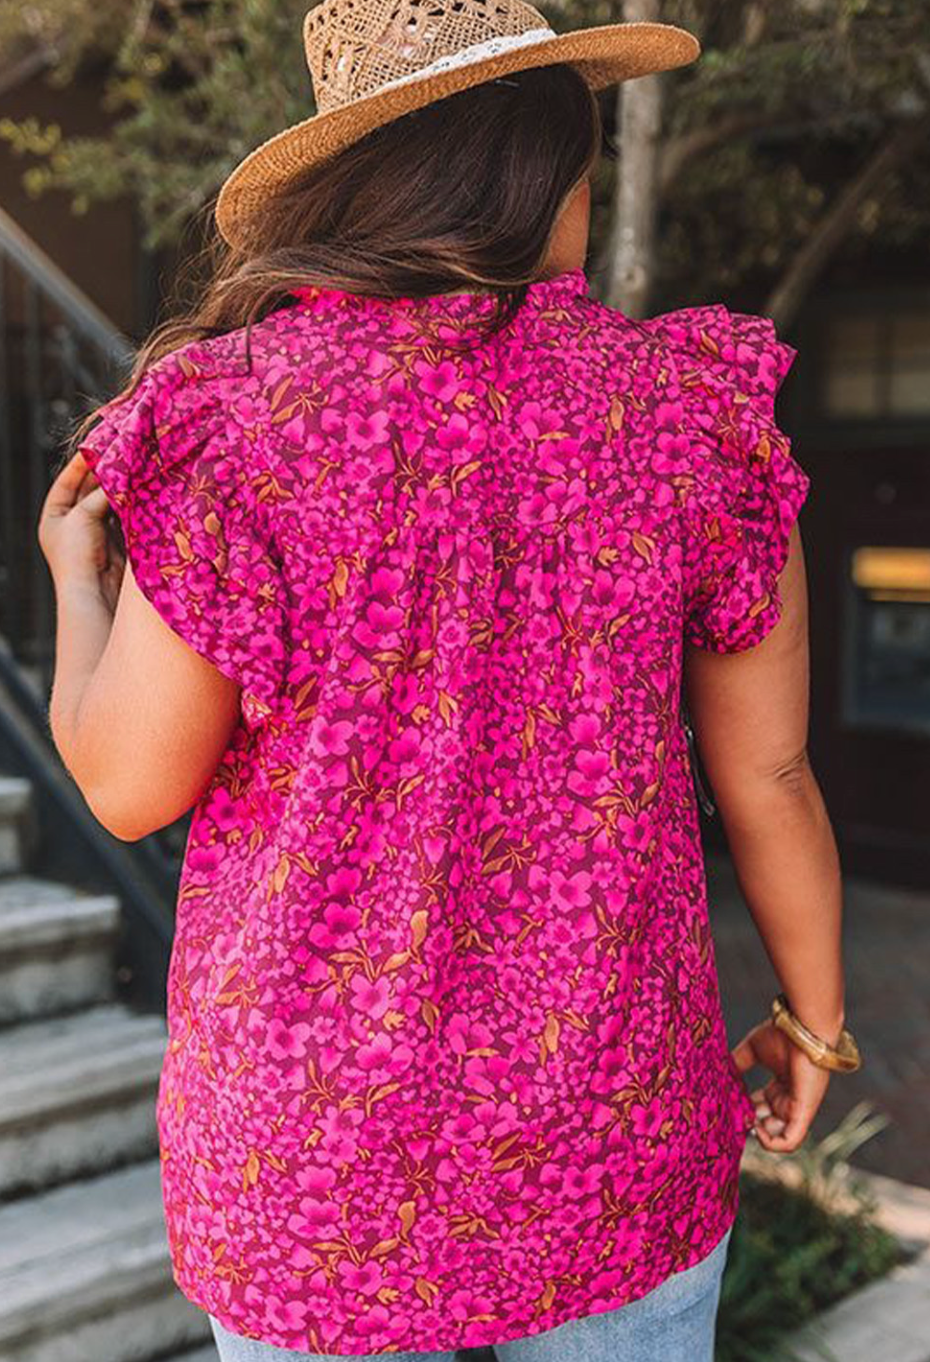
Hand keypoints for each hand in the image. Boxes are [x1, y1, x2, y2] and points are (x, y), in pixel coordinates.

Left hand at [37, 451, 124, 613]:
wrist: (93, 593)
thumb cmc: (76, 556)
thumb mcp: (83, 515)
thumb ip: (101, 494)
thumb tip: (121, 475)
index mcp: (54, 518)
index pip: (65, 483)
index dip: (80, 465)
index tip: (97, 447)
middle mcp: (72, 526)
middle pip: (89, 493)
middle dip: (104, 476)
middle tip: (122, 457)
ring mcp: (95, 535)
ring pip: (108, 505)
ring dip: (119, 491)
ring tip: (134, 473)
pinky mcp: (115, 545)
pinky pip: (122, 519)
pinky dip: (130, 507)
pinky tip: (139, 495)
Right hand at [730, 1019, 831, 1152]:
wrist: (801, 1029)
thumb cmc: (783, 1034)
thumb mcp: (753, 1050)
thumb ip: (737, 1063)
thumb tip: (719, 1073)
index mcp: (780, 1086)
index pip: (760, 1108)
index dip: (744, 1109)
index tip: (728, 1105)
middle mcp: (789, 1099)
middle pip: (766, 1123)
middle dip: (748, 1122)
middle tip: (733, 1115)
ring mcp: (797, 1108)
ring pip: (776, 1136)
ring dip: (757, 1133)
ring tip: (744, 1118)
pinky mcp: (803, 1113)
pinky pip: (789, 1141)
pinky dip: (770, 1142)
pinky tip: (755, 1127)